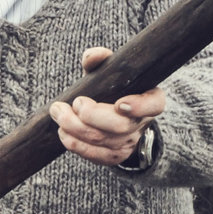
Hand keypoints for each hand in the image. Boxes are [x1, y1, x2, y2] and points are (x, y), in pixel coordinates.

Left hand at [53, 47, 164, 165]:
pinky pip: (94, 155)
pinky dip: (75, 144)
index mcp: (150, 99)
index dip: (139, 106)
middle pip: (120, 126)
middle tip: (74, 102)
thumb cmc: (113, 89)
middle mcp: (141, 124)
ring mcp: (128, 143)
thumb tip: (93, 56)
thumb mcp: (111, 72)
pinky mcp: (113, 157)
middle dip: (92, 115)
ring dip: (75, 127)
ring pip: (102, 140)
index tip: (120, 103)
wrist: (115, 115)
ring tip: (58, 112)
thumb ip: (101, 61)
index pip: (154, 105)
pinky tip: (63, 132)